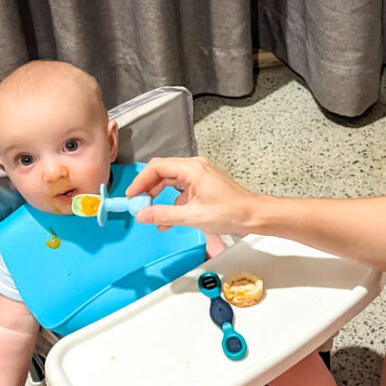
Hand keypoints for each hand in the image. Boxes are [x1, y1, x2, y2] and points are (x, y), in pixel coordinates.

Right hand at [126, 156, 259, 234]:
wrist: (254, 215)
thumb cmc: (231, 212)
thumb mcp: (193, 216)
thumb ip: (164, 215)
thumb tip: (142, 215)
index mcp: (192, 169)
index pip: (157, 167)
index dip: (140, 181)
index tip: (132, 196)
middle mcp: (195, 167)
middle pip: (162, 172)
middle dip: (147, 188)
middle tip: (137, 204)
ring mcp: (200, 175)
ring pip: (171, 181)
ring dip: (159, 195)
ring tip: (149, 212)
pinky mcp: (204, 184)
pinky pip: (182, 189)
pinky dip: (172, 201)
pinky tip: (166, 218)